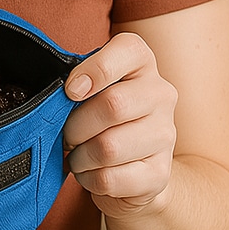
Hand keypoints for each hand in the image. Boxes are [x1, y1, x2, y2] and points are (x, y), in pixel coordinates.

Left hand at [62, 31, 178, 218]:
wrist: (134, 167)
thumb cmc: (101, 118)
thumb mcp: (90, 88)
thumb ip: (77, 81)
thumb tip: (62, 94)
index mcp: (142, 63)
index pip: (128, 50)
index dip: (94, 70)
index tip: (71, 90)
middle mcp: (161, 94)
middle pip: (113, 106)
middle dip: (75, 126)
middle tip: (67, 135)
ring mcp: (165, 135)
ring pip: (108, 148)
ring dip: (80, 157)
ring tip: (79, 155)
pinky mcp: (160, 173)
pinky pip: (109, 178)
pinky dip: (88, 178)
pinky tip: (91, 172)